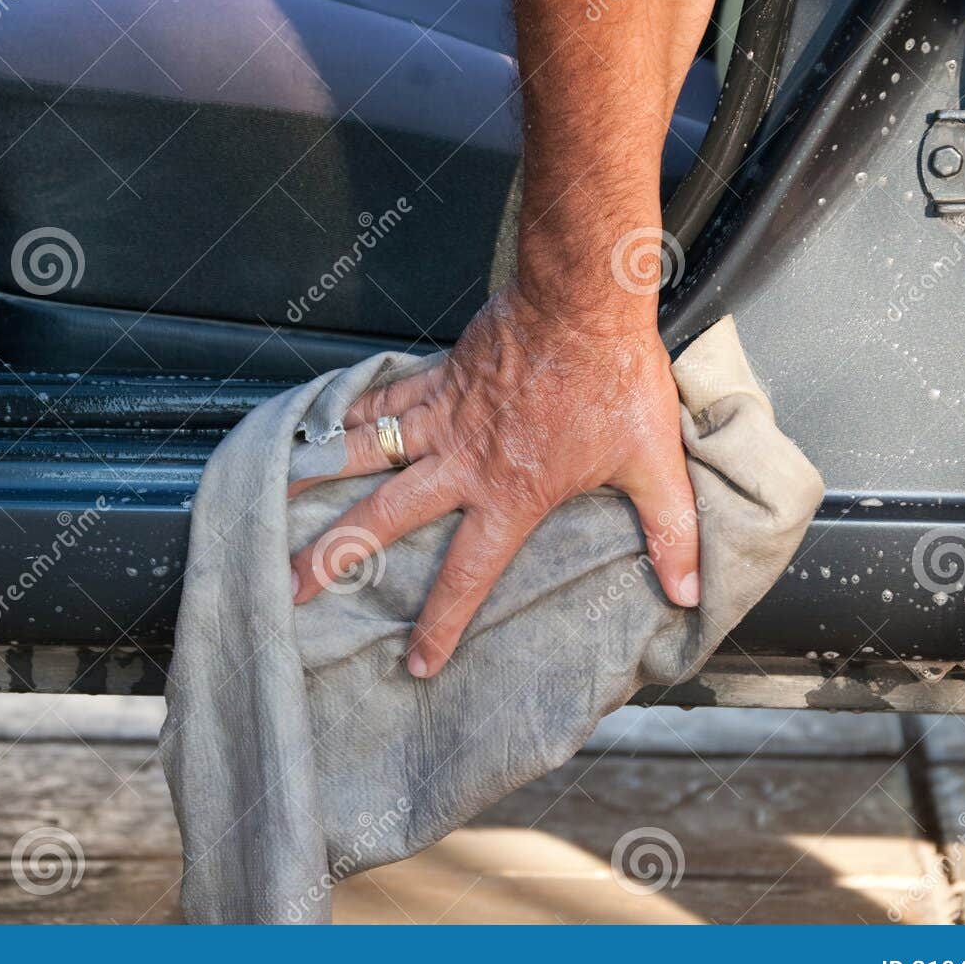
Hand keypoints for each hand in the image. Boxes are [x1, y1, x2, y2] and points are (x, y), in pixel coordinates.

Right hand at [290, 280, 699, 678]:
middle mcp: (463, 462)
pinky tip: (322, 429)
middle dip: (334, 557)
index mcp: (511, 494)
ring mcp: (444, 416)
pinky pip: (383, 400)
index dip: (441, 624)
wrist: (584, 300)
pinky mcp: (440, 376)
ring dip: (316, 480)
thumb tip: (691, 590)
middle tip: (290, 588)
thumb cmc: (616, 379)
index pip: (468, 574)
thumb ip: (670, 531)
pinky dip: (349, 416)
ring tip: (273, 503)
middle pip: (384, 518)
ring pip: (366, 455)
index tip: (416, 663)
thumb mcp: (652, 461)